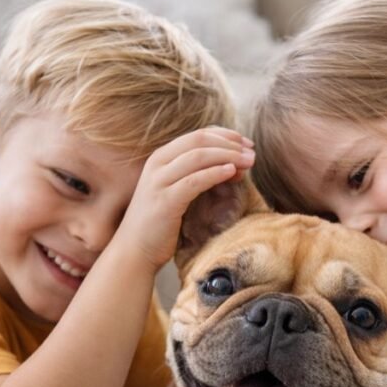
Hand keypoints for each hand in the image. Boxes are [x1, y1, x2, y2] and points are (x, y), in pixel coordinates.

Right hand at [120, 127, 254, 270]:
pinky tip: (231, 173)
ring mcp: (159, 181)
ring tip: (248, 162)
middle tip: (252, 152)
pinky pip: (195, 181)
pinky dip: (215, 173)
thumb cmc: (159, 224)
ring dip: (228, 156)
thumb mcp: (176, 191)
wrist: (134, 251)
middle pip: (199, 141)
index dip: (225, 135)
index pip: (197, 135)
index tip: (246, 143)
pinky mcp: (165, 201)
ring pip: (199, 156)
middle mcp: (157, 164)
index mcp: (161, 158)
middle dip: (230, 144)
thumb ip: (196, 175)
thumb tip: (231, 164)